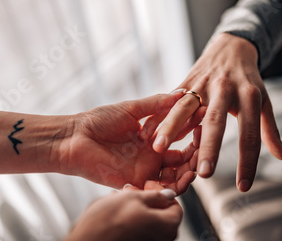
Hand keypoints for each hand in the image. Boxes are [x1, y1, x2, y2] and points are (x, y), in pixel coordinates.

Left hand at [57, 93, 201, 193]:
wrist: (74, 137)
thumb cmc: (99, 120)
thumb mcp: (132, 109)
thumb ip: (158, 104)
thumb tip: (183, 92)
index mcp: (152, 137)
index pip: (181, 136)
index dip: (195, 131)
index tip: (207, 120)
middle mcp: (152, 155)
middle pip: (182, 160)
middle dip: (196, 156)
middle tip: (205, 149)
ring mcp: (144, 170)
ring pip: (174, 177)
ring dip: (188, 174)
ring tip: (195, 168)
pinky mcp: (135, 183)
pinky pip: (157, 189)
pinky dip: (170, 188)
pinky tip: (178, 181)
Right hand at [64, 189, 182, 240]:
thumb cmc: (107, 222)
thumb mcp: (133, 198)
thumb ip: (156, 196)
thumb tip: (169, 194)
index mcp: (168, 226)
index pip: (175, 205)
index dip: (161, 192)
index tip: (148, 186)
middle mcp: (163, 240)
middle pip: (162, 214)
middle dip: (147, 200)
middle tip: (131, 192)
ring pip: (149, 223)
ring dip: (137, 210)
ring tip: (119, 201)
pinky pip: (140, 232)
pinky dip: (132, 222)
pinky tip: (116, 215)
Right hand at [151, 33, 281, 191]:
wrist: (232, 46)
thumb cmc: (249, 79)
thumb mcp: (263, 101)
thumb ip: (270, 130)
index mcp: (249, 96)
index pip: (250, 134)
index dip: (247, 162)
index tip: (243, 186)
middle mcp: (225, 89)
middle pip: (216, 122)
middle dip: (209, 148)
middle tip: (204, 174)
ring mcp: (203, 83)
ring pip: (185, 108)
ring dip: (171, 128)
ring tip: (159, 148)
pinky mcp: (187, 80)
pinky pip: (171, 101)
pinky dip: (159, 116)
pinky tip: (147, 132)